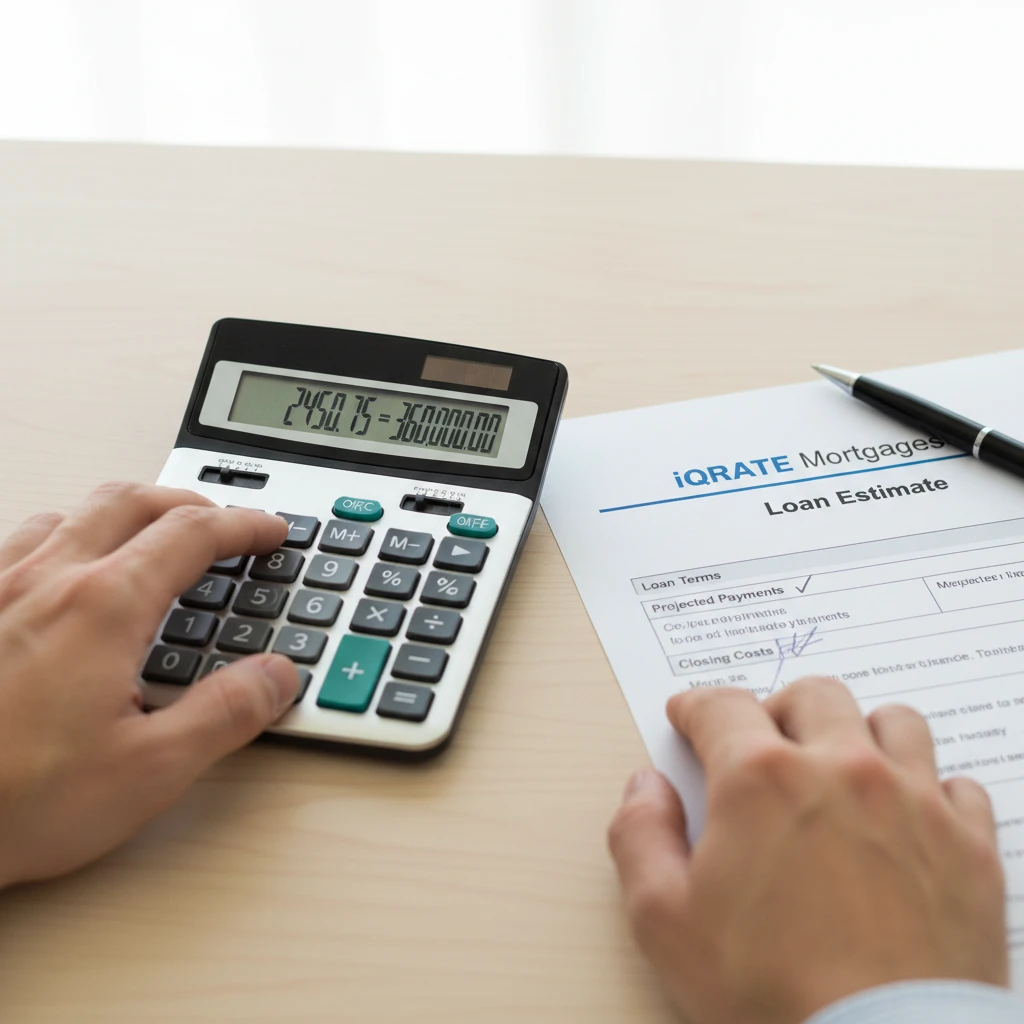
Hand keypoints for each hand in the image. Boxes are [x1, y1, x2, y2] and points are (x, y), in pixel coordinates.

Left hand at [0, 483, 299, 887]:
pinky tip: (65, 575)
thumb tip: (277, 676)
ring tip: (150, 541)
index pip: (192, 535)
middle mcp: (45, 582)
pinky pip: (17, 542)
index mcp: (102, 607)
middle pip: (132, 501)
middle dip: (189, 504)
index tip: (269, 532)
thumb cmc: (10, 802)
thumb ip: (225, 714)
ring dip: (125, 515)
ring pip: (71, 514)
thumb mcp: (148, 771)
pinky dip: (65, 538)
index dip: (243, 527)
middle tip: (222, 526)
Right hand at [608, 677, 1007, 1023]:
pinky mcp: (970, 848)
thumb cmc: (770, 994)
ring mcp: (915, 802)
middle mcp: (843, 768)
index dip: (696, 707)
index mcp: (762, 778)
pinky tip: (907, 819)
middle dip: (777, 709)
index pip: (722, 705)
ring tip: (842, 767)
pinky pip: (957, 786)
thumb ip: (639, 836)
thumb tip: (646, 786)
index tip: (690, 716)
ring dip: (860, 732)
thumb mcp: (664, 922)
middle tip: (763, 743)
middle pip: (813, 696)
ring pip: (894, 722)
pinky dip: (930, 789)